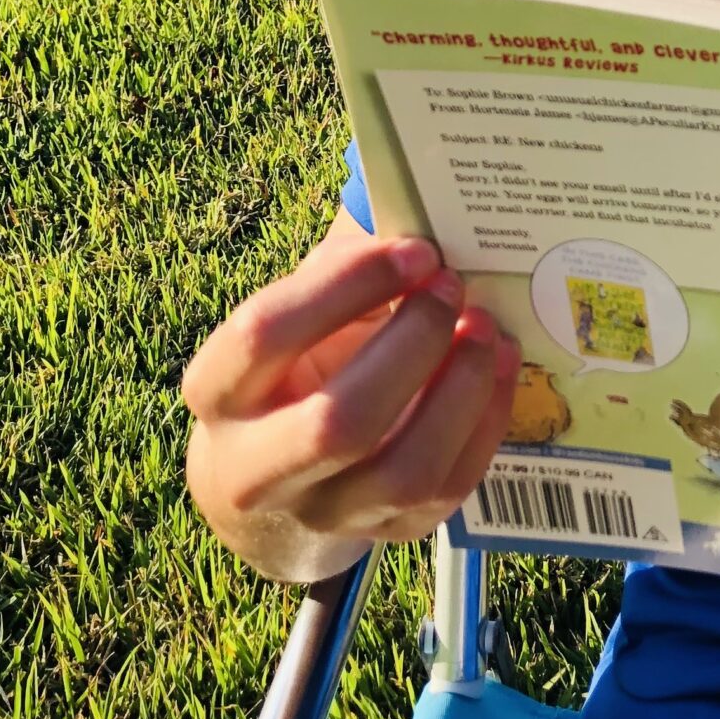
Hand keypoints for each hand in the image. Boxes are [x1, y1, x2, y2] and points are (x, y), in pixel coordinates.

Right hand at [183, 215, 519, 580]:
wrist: (276, 487)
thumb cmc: (295, 368)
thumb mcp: (296, 315)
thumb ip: (342, 263)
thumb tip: (413, 184)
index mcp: (218, 393)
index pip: (264, 336)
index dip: (345, 285)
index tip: (415, 249)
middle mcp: (255, 468)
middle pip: (338, 421)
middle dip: (412, 346)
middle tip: (453, 287)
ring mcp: (324, 513)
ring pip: (402, 469)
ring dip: (460, 390)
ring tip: (487, 329)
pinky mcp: (386, 534)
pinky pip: (447, 489)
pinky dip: (487, 422)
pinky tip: (501, 368)